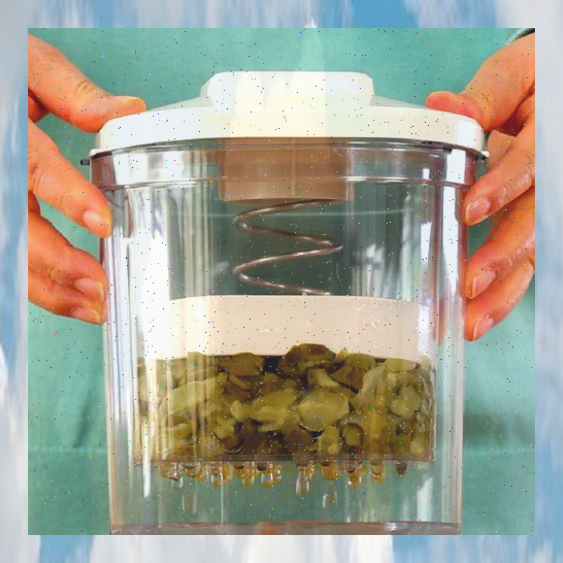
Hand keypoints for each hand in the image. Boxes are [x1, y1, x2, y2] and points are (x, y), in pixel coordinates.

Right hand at [28, 34, 145, 322]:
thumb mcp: (30, 67)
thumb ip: (74, 93)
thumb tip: (131, 112)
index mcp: (4, 129)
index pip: (34, 166)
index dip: (67, 196)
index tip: (103, 223)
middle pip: (15, 225)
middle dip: (56, 261)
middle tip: (98, 287)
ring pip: (7, 251)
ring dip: (46, 287)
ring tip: (90, 308)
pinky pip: (6, 256)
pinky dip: (35, 284)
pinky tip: (67, 300)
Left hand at [426, 33, 534, 340]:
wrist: (549, 97)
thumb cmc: (530, 84)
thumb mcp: (513, 76)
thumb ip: (485, 96)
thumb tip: (442, 106)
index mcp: (549, 131)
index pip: (531, 162)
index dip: (503, 187)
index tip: (470, 212)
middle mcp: (552, 175)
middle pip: (535, 220)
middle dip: (503, 253)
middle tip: (471, 284)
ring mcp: (545, 206)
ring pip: (533, 252)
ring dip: (503, 290)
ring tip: (472, 321)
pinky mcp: (534, 225)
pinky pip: (525, 263)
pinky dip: (502, 293)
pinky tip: (478, 317)